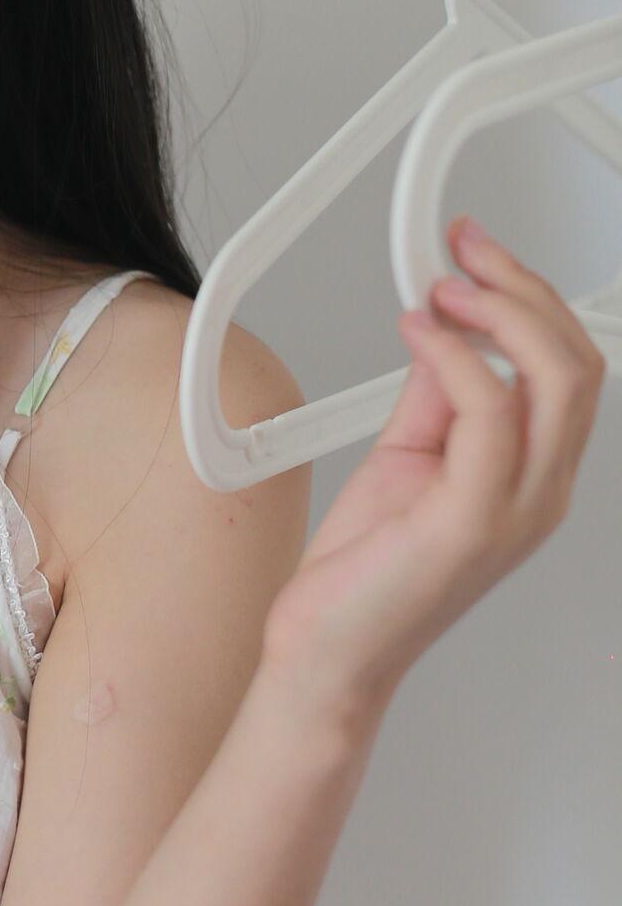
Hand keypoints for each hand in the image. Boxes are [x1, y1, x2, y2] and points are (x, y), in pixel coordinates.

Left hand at [259, 214, 605, 721]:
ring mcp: (513, 510)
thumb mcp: (408, 456)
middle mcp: (538, 493)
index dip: (531, 297)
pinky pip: (487, 413)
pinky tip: (415, 333)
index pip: (571, 368)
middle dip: (524, 287)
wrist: (327, 655)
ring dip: (500, 311)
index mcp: (533, 476)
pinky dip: (452, 355)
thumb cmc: (364, 575)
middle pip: (579, 363)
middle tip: (463, 250)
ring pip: (557, 379)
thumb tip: (444, 332)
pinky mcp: (470, 521)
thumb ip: (437, 396)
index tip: (475, 252)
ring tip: (442, 286)